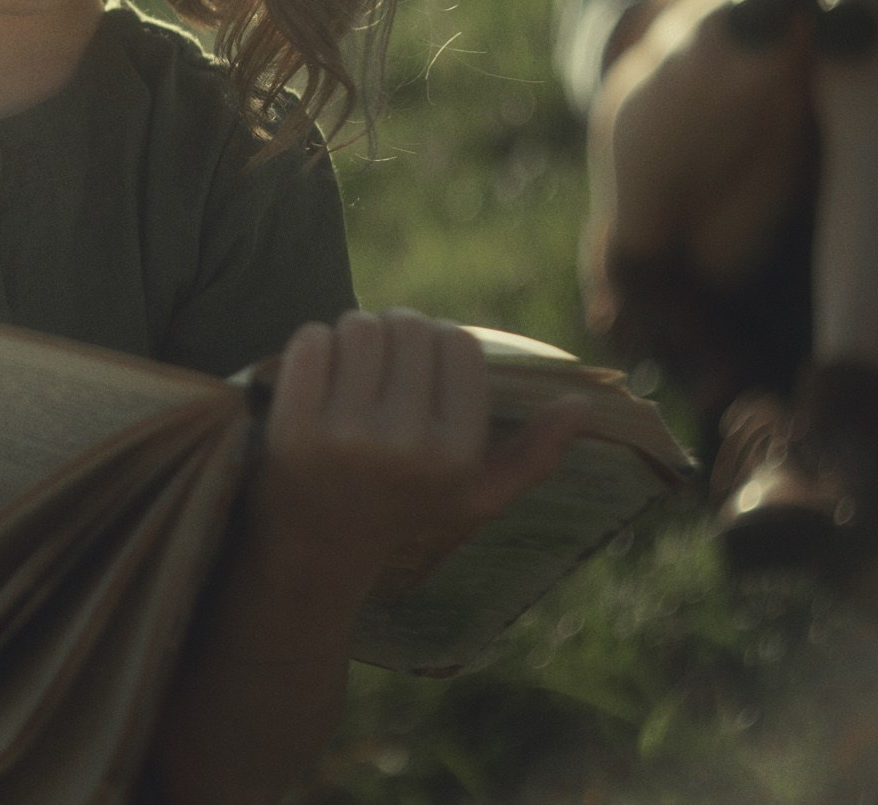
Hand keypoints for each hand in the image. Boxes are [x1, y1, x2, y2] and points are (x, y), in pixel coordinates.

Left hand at [250, 310, 587, 585]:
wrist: (315, 552)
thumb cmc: (404, 511)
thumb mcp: (475, 496)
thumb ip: (533, 454)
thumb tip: (582, 405)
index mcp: (456, 453)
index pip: (459, 344)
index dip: (439, 341)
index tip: (424, 363)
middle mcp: (407, 443)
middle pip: (409, 326)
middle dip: (396, 333)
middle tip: (383, 364)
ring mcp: (347, 434)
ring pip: (361, 325)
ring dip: (355, 334)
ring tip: (354, 367)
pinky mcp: (295, 425)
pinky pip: (312, 339)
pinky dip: (314, 344)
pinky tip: (319, 375)